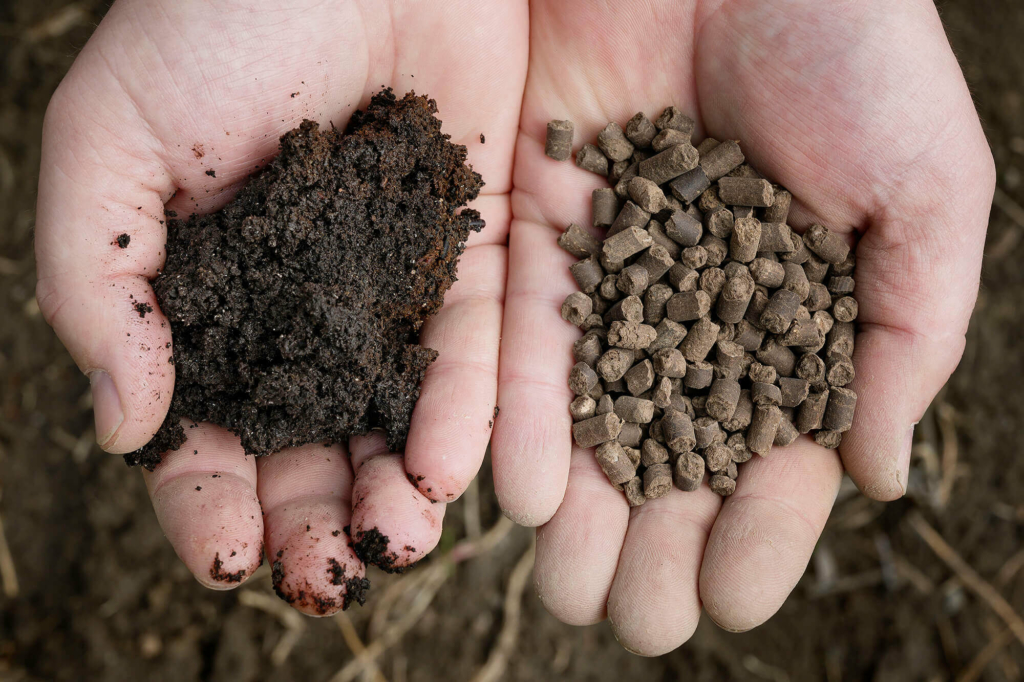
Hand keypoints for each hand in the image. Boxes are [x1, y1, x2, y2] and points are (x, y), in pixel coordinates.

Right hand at [36, 0, 526, 613]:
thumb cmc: (213, 22)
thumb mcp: (108, 144)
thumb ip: (98, 284)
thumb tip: (123, 424)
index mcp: (207, 301)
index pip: (201, 434)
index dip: (207, 505)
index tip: (227, 556)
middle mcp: (301, 312)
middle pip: (306, 450)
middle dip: (314, 525)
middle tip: (327, 576)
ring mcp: (389, 290)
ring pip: (392, 422)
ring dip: (394, 495)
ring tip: (395, 540)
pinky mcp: (473, 255)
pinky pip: (474, 354)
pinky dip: (462, 416)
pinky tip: (451, 471)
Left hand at [492, 0, 992, 653]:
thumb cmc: (855, 47)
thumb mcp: (927, 190)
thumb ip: (908, 333)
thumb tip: (874, 475)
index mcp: (791, 314)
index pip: (775, 449)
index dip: (759, 528)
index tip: (732, 598)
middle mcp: (691, 308)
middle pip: (671, 450)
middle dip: (657, 542)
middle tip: (639, 622)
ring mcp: (609, 273)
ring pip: (592, 415)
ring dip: (585, 510)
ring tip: (574, 591)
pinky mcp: (534, 229)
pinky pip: (526, 338)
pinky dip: (526, 415)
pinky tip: (528, 492)